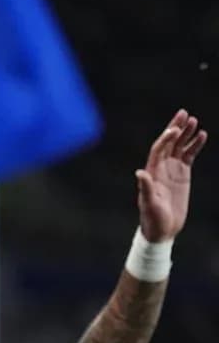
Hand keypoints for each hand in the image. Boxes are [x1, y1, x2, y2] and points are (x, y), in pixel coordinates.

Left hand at [136, 109, 206, 242]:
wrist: (162, 229)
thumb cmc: (153, 219)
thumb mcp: (149, 204)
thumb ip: (145, 188)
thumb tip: (140, 172)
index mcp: (152, 172)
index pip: (158, 149)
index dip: (166, 138)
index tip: (175, 129)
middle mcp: (160, 168)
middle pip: (168, 143)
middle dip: (175, 128)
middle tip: (184, 113)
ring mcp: (172, 170)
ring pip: (179, 146)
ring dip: (186, 133)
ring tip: (194, 121)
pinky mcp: (182, 174)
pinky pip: (189, 155)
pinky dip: (195, 145)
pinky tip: (202, 135)